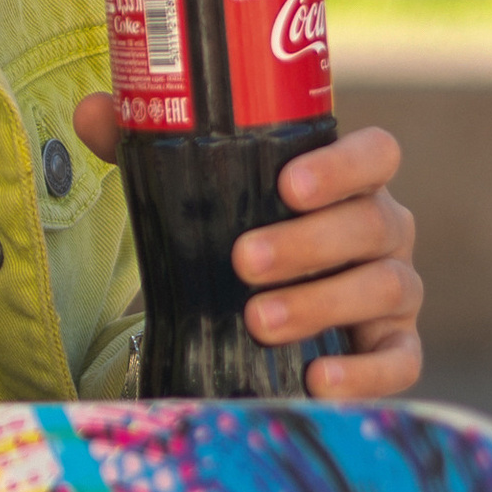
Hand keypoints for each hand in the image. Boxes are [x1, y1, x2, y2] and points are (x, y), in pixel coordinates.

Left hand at [71, 100, 422, 400]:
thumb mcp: (200, 188)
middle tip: (243, 261)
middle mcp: (384, 228)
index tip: (287, 184)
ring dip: (322, 304)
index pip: (376, 154)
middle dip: (308, 242)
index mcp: (350, 180)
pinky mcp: (396, 348)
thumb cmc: (239, 230)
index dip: (342, 166)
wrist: (261, 308)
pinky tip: (318, 379)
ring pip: (386, 288)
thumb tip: (92, 111)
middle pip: (372, 223)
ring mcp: (396, 288)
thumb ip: (150, 143)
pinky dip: (366, 374)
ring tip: (258, 320)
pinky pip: (399, 362)